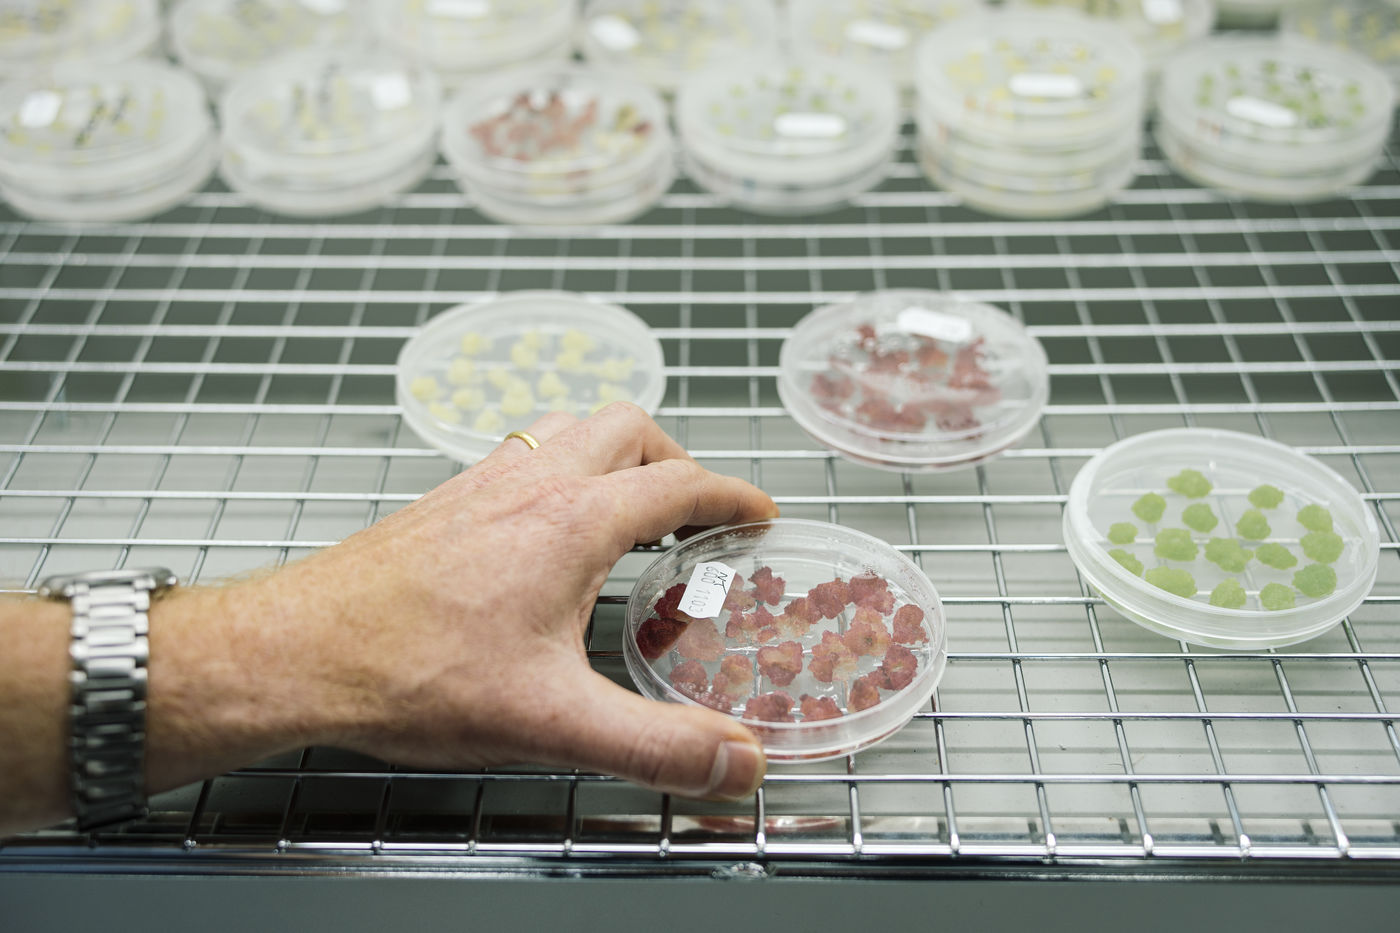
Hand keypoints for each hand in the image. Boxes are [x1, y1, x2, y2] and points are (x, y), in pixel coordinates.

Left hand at [229, 403, 776, 798]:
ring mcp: (483, 486)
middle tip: (697, 512)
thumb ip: (656, 745)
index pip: (679, 482)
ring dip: (617, 453)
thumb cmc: (410, 675)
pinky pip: (523, 454)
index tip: (758, 513)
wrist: (299, 653)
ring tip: (633, 508)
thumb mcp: (552, 723)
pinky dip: (562, 468)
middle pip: (627, 429)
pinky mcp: (446, 503)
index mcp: (571, 520)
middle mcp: (529, 484)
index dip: (732, 494)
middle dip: (678, 461)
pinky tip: (548, 529)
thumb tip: (738, 760)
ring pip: (570, 428)